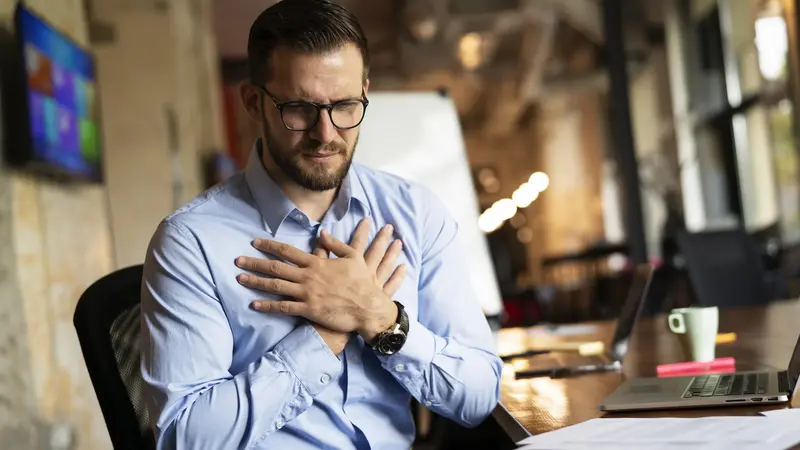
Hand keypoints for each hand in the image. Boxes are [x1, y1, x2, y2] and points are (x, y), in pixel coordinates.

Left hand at [236, 219, 405, 348]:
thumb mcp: (353, 257)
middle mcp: (308, 276)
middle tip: (238, 260)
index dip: (269, 246)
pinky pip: (284, 308)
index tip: (255, 242)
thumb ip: (335, 245)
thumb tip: (322, 234)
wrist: (368, 307)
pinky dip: (268, 305)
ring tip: (240, 278)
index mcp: (317, 263)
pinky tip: (254, 304)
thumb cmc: (363, 282)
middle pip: (276, 267)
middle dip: (255, 262)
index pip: (288, 251)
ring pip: (276, 286)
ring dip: (256, 282)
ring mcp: (307, 294)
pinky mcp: (309, 310)